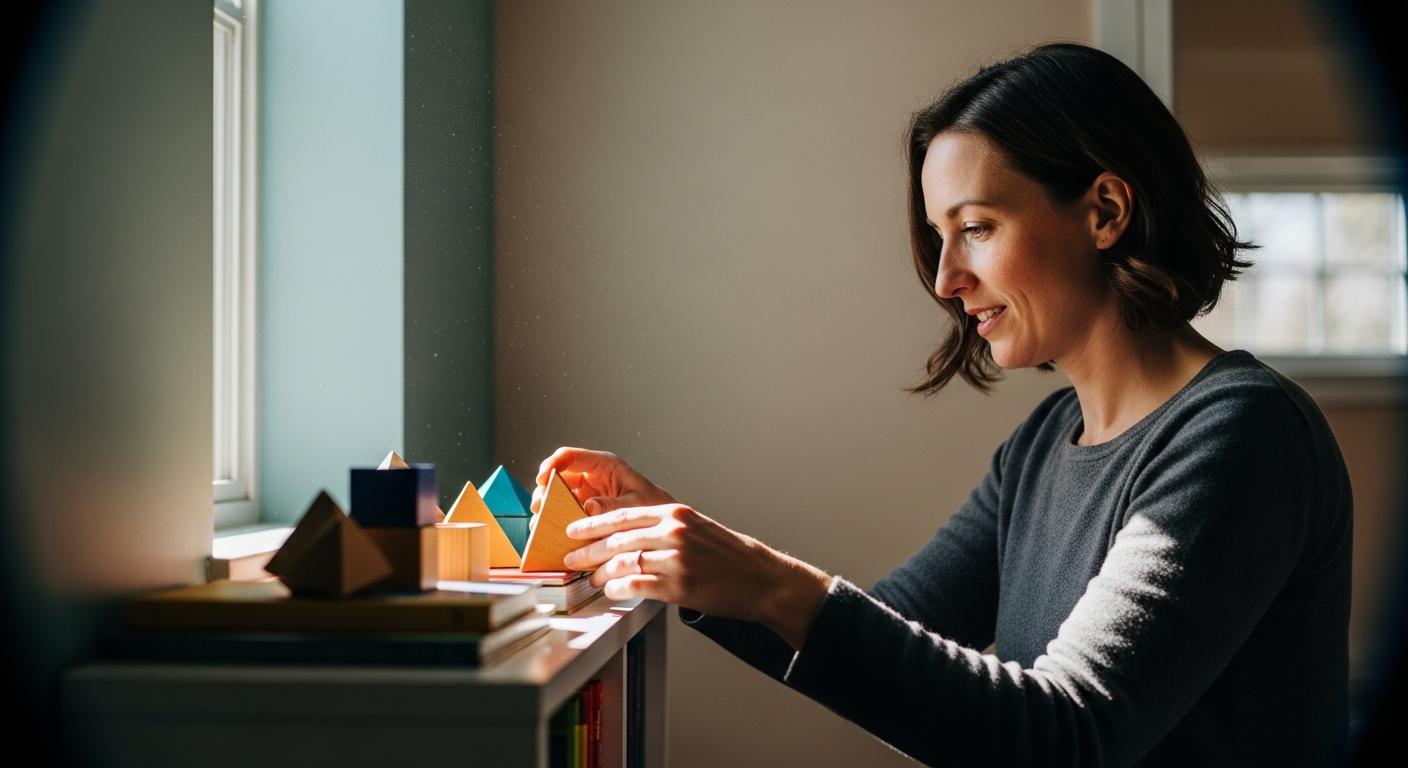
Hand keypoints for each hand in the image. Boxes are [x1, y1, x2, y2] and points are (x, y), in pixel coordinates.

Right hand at [529, 446, 676, 530]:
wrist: (663, 523)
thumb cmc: (654, 506)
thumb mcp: (635, 505)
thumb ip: (612, 505)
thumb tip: (589, 507)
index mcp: (604, 465)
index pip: (570, 456)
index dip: (552, 464)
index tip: (542, 478)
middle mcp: (591, 476)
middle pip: (558, 476)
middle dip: (545, 490)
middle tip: (539, 507)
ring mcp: (586, 493)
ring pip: (557, 494)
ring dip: (547, 507)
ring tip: (541, 522)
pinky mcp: (584, 510)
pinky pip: (564, 511)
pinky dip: (555, 520)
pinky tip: (550, 531)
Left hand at [559, 501, 832, 641]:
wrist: (761, 578)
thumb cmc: (729, 556)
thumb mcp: (696, 528)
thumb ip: (663, 527)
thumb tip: (626, 535)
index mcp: (675, 513)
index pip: (622, 515)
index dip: (592, 523)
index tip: (573, 531)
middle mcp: (673, 531)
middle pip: (616, 539)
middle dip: (587, 551)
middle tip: (570, 560)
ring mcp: (676, 559)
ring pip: (622, 563)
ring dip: (601, 574)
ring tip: (592, 581)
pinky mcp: (680, 586)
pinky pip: (637, 586)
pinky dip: (619, 590)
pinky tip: (612, 592)